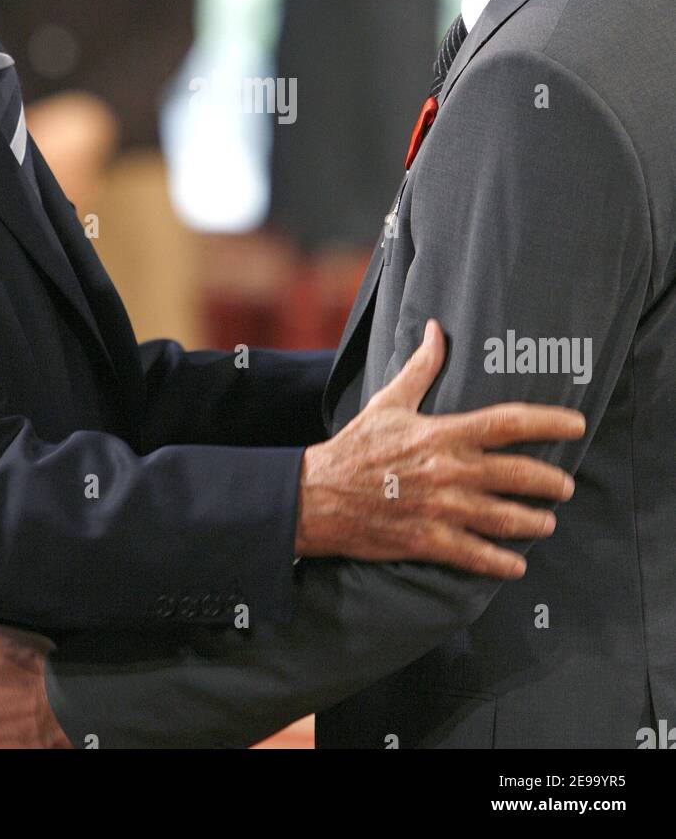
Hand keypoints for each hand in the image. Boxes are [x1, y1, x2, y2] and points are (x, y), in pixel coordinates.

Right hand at [295, 318, 583, 576]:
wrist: (318, 496)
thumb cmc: (356, 447)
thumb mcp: (389, 402)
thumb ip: (420, 368)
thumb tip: (435, 329)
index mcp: (442, 433)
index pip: (507, 422)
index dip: (548, 421)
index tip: (576, 423)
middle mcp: (448, 470)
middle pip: (517, 474)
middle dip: (550, 482)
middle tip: (566, 486)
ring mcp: (440, 508)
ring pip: (504, 518)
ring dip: (533, 523)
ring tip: (547, 524)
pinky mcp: (428, 540)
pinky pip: (475, 555)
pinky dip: (501, 562)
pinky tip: (517, 565)